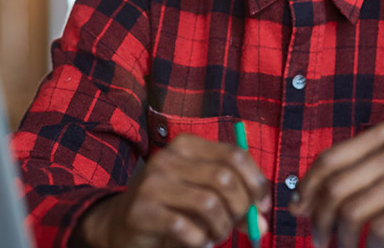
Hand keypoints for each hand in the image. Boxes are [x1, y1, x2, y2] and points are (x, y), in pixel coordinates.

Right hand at [76, 134, 270, 247]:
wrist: (120, 224)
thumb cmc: (170, 207)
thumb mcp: (202, 193)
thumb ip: (235, 199)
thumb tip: (263, 221)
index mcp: (186, 145)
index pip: (235, 155)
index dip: (256, 183)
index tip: (262, 206)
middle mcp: (167, 158)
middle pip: (225, 179)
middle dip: (242, 208)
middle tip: (240, 225)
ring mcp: (152, 184)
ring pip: (209, 204)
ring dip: (222, 227)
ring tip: (216, 235)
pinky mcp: (141, 212)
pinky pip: (186, 228)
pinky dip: (200, 241)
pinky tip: (197, 242)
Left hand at [289, 123, 383, 247]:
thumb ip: (347, 180)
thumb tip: (298, 205)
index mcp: (383, 136)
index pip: (328, 160)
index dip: (307, 189)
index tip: (298, 212)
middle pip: (335, 188)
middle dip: (319, 219)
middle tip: (318, 240)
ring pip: (352, 212)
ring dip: (340, 239)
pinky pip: (378, 232)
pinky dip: (369, 247)